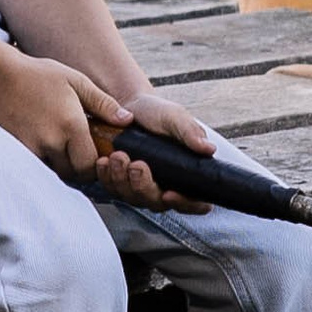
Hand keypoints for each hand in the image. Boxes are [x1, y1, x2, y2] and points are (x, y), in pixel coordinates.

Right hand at [0, 50, 129, 180]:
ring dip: (59, 164)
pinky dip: (41, 160)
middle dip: (78, 166)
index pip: (90, 165)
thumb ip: (103, 103)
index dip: (94, 163)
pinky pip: (35, 166)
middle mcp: (51, 141)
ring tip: (57, 142)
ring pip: (53, 172)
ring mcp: (31, 149)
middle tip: (76, 149)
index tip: (92, 152)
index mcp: (71, 125)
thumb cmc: (36, 75)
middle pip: (73, 174)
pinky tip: (40, 141)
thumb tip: (127, 121)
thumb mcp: (75, 81)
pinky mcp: (15, 151)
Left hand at [82, 82, 217, 213]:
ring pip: (132, 198)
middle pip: (157, 203)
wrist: (129, 106)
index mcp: (186, 176)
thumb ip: (190, 133)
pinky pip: (112, 190)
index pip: (194, 203)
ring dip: (122, 180)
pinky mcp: (120, 183)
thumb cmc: (157, 113)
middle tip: (136, 164)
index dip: (186, 205)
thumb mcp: (175, 118)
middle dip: (143, 186)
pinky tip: (103, 161)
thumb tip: (208, 149)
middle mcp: (164, 187)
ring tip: (117, 156)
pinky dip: (107, 177)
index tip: (170, 193)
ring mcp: (141, 187)